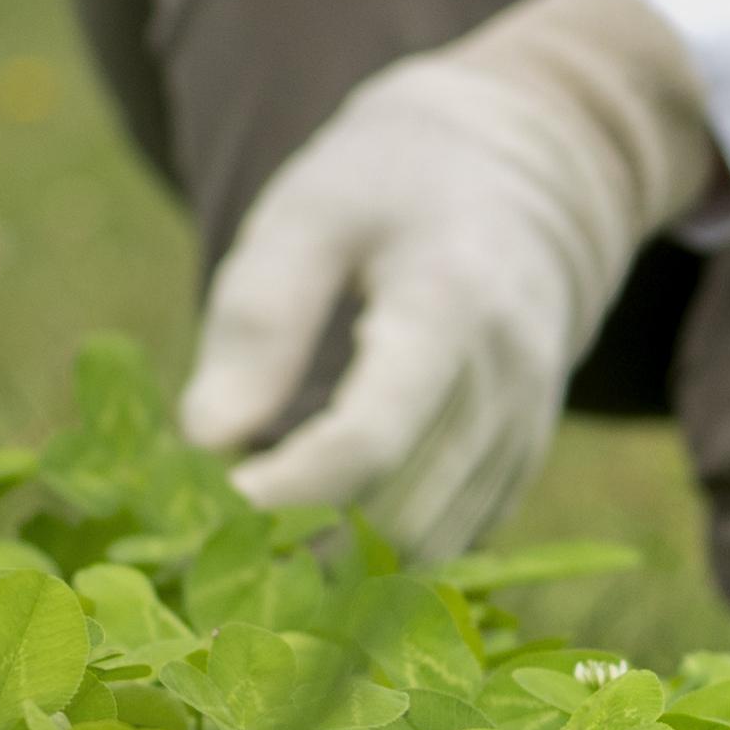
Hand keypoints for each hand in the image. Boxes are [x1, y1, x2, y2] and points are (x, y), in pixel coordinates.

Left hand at [181, 0, 714, 559]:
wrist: (522, 174)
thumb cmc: (389, 189)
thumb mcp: (308, 214)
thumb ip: (259, 320)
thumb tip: (205, 441)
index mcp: (450, 303)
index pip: (369, 439)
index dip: (282, 492)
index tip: (203, 505)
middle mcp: (508, 379)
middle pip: (397, 513)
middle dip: (298, 535)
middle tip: (209, 521)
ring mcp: (525, 429)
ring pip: (425, 547)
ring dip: (334, 555)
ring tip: (255, 515)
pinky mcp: (521, 464)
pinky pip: (448, 544)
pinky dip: (377, 550)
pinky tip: (314, 512)